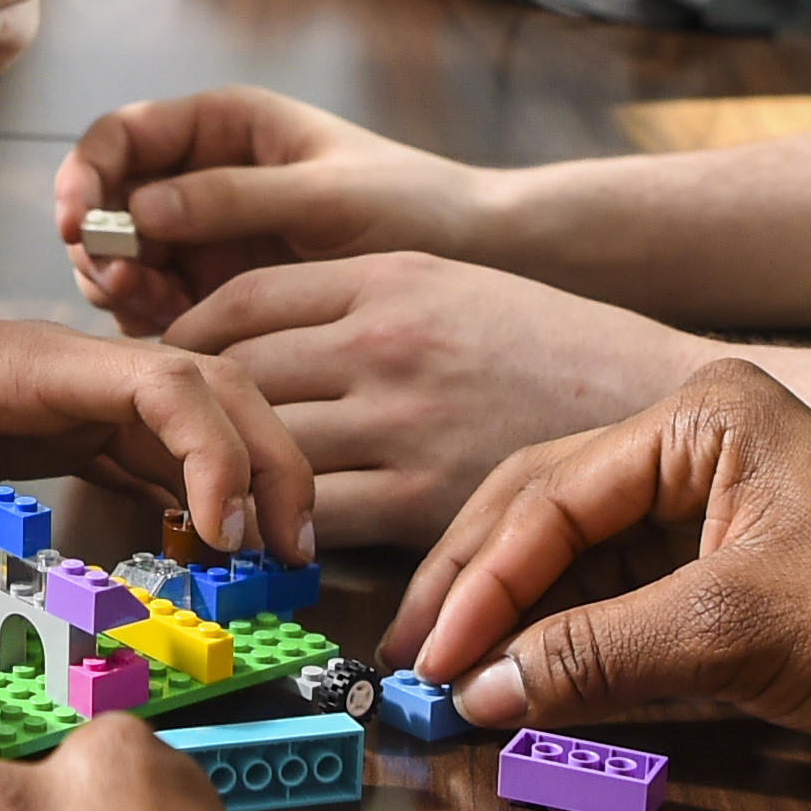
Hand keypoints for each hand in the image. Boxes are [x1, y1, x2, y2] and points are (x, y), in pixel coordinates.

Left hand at [0, 280, 320, 595]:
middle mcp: (62, 370)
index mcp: (27, 362)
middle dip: (266, 457)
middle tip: (297, 551)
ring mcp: (63, 397)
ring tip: (273, 562)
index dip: (215, 451)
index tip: (226, 534)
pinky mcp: (51, 430)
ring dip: (239, 477)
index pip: (161, 381)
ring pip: (188, 419)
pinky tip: (206, 554)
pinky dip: (190, 496)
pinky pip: (145, 453)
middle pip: (206, 387)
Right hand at [53, 86, 498, 334]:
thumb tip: (142, 208)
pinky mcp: (221, 289)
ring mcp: (207, 235)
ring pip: (124, 257)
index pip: (122, 136)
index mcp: (224, 125)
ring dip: (119, 285)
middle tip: (120, 286)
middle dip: (98, 241)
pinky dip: (151, 319)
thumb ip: (234, 198)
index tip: (76, 221)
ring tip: (154, 310)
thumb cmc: (416, 204)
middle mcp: (203, 174)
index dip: (86, 173)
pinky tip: (176, 335)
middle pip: (108, 201)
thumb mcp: (326, 197)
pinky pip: (159, 302)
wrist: (476, 258)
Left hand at [160, 256, 718, 546]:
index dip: (187, 337)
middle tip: (160, 439)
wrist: (651, 400)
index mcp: (386, 274)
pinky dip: (273, 526)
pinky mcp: (421, 494)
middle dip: (188, 408)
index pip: (240, 298)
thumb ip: (361, 302)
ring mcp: (401, 417)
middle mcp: (384, 338)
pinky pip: (311, 511)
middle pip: (237, 370)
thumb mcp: (452, 286)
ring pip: (263, 443)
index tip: (167, 367)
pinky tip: (261, 535)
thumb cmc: (550, 345)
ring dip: (220, 474)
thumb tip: (262, 338)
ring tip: (194, 492)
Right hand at [380, 357, 810, 757]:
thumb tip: (480, 695)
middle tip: (409, 669)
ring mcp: (708, 508)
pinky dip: (562, 649)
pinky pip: (612, 601)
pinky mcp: (723, 572)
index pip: (548, 495)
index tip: (431, 663)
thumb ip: (598, 657)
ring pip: (569, 559)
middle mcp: (695, 444)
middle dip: (473, 594)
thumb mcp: (741, 638)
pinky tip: (519, 690)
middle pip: (540, 513)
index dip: (479, 586)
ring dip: (509, 625)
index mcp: (702, 416)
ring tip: (448, 686)